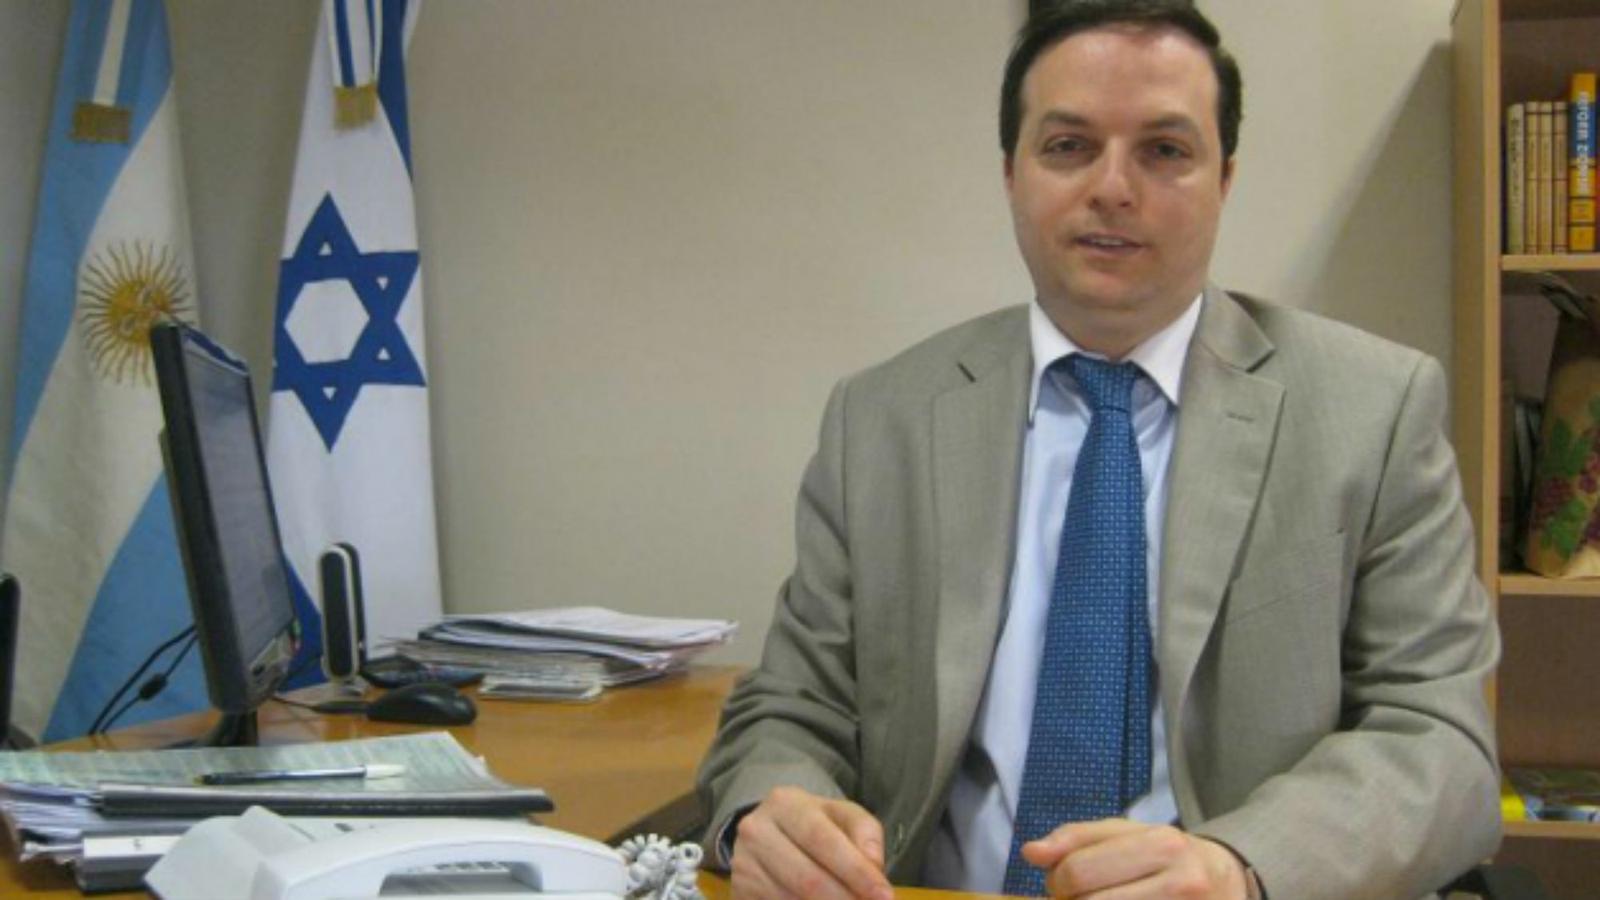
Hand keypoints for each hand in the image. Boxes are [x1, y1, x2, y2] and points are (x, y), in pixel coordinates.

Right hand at [729, 785, 893, 899]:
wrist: (767, 833)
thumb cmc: (813, 825)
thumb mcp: (840, 815)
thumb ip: (864, 832)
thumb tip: (874, 865)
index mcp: (785, 804)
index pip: (824, 841)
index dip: (857, 872)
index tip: (884, 896)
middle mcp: (757, 831)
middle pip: (807, 879)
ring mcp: (743, 865)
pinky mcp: (739, 892)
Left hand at [1021, 819, 1248, 898]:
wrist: (1230, 882)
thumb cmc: (1167, 856)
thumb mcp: (1128, 833)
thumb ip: (1076, 839)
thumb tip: (1031, 852)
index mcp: (1162, 844)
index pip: (1076, 872)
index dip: (1057, 882)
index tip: (1064, 883)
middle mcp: (1182, 882)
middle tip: (1081, 899)